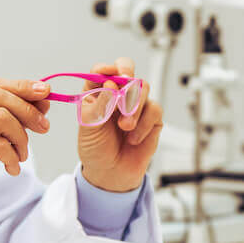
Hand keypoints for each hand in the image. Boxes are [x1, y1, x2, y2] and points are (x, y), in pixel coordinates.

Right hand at [0, 77, 51, 226]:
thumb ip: (11, 113)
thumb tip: (43, 98)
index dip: (22, 86)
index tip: (46, 92)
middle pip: (0, 96)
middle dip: (28, 111)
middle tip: (44, 127)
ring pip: (2, 118)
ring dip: (21, 138)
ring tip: (21, 154)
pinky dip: (12, 157)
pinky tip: (11, 167)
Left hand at [77, 58, 162, 191]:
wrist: (111, 173)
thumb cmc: (96, 149)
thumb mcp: (89, 127)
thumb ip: (100, 104)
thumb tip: (111, 84)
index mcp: (97, 92)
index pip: (102, 71)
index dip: (106, 69)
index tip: (109, 76)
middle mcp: (117, 94)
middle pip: (127, 70)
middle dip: (126, 81)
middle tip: (122, 93)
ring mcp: (136, 104)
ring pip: (143, 88)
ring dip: (133, 107)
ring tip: (124, 127)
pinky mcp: (152, 117)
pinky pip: (154, 109)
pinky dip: (144, 123)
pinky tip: (134, 137)